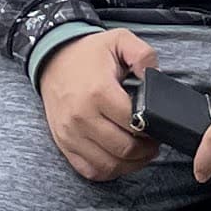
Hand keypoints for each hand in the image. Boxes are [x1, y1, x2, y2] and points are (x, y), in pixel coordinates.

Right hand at [37, 28, 162, 182]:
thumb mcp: (119, 39)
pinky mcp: (63, 144)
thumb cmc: (88, 53)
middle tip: (154, 141)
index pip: (134, 123)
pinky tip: (119, 158)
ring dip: (130, 163)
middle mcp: (81, 116)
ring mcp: (70, 133)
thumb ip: (143, 55)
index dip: (153, 128)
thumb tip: (156, 76)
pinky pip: (90, 170)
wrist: (52, 59)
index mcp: (98, 91)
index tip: (158, 125)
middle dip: (145, 149)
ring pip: (109, 165)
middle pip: (124, 148)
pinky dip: (109, 170)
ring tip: (140, 152)